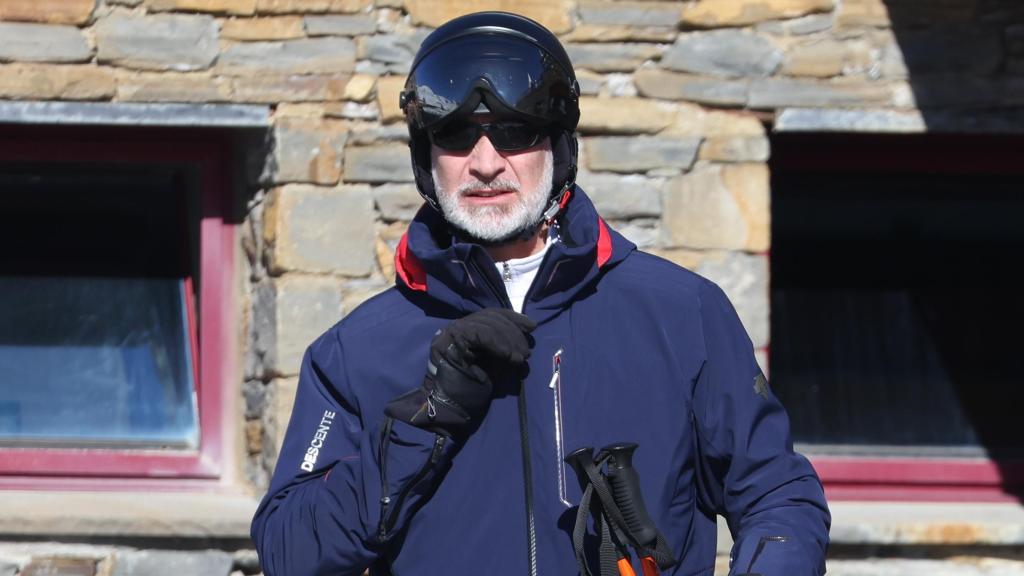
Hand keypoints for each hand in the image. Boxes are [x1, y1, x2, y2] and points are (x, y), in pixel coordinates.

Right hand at [385, 309, 535, 435]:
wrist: (451, 410)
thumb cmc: (472, 391)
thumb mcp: (494, 364)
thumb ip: (503, 348)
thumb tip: (523, 337)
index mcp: (466, 331)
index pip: (491, 314)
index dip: (513, 318)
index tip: (532, 326)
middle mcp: (457, 328)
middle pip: (490, 316)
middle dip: (513, 332)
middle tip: (526, 352)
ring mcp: (452, 333)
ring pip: (487, 323)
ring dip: (509, 340)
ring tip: (520, 358)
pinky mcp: (451, 340)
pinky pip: (480, 334)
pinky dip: (498, 344)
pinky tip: (510, 357)